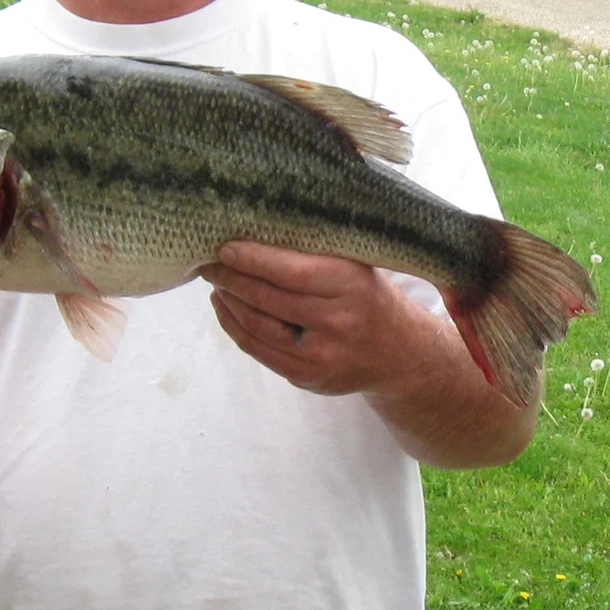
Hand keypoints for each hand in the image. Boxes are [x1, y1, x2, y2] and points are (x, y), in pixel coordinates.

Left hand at [203, 241, 436, 397]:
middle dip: (231, 277)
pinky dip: (235, 327)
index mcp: (353, 285)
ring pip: (258, 326)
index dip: (253, 258)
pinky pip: (259, 351)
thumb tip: (257, 233)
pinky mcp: (308, 377)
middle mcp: (339, 322)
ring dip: (229, 301)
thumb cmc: (371, 298)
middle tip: (208, 260)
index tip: (225, 246)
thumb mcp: (359, 268)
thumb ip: (317, 254)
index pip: (292, 271)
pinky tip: (225, 307)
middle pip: (269, 299)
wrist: (401, 355)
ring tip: (215, 280)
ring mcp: (322, 355)